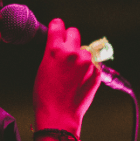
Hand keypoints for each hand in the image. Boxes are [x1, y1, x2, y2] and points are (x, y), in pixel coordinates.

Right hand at [33, 19, 100, 134]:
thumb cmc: (46, 96)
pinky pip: (92, 63)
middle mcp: (72, 53)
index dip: (57, 28)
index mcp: (55, 50)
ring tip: (72, 73)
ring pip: (84, 49)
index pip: (58, 24)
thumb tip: (59, 45)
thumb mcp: (43, 67)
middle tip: (66, 53)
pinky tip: (79, 80)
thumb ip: (53, 52)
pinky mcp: (96, 72)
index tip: (58, 30)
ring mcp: (86, 62)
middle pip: (74, 32)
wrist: (59, 115)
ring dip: (80, 57)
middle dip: (70, 40)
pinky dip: (87, 69)